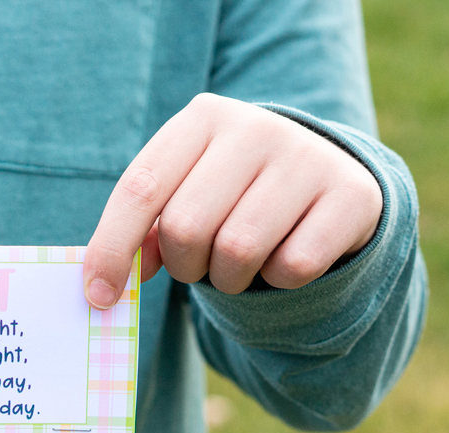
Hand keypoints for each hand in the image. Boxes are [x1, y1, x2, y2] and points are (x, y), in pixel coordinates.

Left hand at [83, 93, 382, 307]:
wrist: (325, 179)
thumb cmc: (231, 195)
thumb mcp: (183, 195)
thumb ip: (143, 231)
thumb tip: (103, 286)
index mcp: (201, 118)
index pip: (140, 189)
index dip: (112, 249)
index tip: (97, 297)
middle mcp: (256, 127)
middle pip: (187, 228)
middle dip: (185, 265)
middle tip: (199, 264)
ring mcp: (308, 157)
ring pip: (238, 251)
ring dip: (229, 278)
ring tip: (240, 260)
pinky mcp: (351, 195)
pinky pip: (291, 267)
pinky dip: (278, 280)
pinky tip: (285, 254)